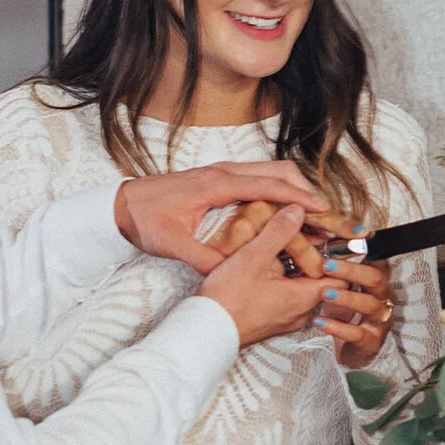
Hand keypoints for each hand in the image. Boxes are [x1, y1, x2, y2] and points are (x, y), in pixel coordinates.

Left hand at [114, 160, 329, 274]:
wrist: (120, 205)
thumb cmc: (144, 219)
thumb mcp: (172, 244)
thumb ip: (202, 258)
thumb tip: (231, 274)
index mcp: (217, 184)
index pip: (268, 185)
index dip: (297, 196)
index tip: (321, 208)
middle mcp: (222, 172)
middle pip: (276, 170)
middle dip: (304, 188)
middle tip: (325, 213)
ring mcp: (220, 173)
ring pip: (268, 171)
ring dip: (292, 187)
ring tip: (311, 212)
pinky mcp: (216, 179)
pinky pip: (255, 177)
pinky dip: (276, 189)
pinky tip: (282, 209)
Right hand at [199, 207, 332, 349]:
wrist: (206, 331)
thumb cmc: (228, 299)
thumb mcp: (253, 257)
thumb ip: (279, 231)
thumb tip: (298, 211)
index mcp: (304, 297)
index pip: (340, 277)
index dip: (339, 256)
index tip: (331, 237)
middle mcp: (301, 312)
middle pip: (321, 281)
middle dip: (316, 257)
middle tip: (306, 236)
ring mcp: (286, 319)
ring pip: (303, 288)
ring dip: (297, 268)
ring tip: (284, 248)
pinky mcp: (272, 321)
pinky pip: (288, 297)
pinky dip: (284, 280)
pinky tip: (268, 267)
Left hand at [318, 253, 394, 370]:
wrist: (353, 350)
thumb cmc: (347, 313)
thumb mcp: (344, 288)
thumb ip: (337, 269)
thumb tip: (319, 242)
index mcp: (377, 281)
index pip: (376, 260)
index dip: (364, 250)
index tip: (346, 239)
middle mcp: (383, 297)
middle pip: (375, 278)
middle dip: (351, 270)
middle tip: (325, 265)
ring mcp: (380, 320)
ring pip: (369, 305)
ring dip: (346, 297)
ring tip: (323, 293)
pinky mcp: (372, 341)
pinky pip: (357, 333)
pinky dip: (337, 327)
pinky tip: (319, 321)